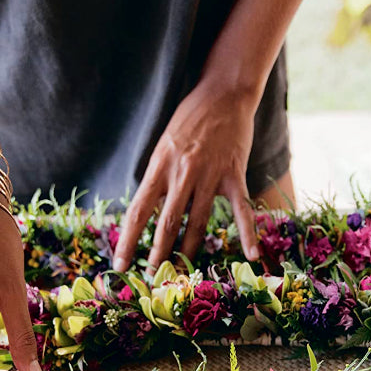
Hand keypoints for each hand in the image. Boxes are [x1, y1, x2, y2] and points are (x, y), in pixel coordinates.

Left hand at [113, 81, 259, 272]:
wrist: (224, 92)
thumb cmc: (190, 119)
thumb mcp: (163, 146)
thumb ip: (157, 177)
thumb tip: (146, 209)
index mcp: (159, 167)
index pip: (138, 211)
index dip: (128, 241)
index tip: (120, 264)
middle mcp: (182, 174)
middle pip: (166, 223)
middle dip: (157, 254)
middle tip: (151, 277)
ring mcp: (210, 176)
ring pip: (198, 222)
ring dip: (189, 250)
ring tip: (181, 271)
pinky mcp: (234, 175)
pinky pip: (241, 210)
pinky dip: (247, 234)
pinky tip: (251, 255)